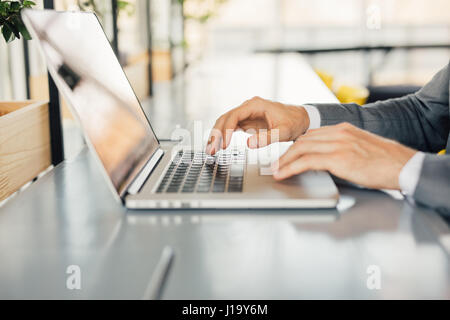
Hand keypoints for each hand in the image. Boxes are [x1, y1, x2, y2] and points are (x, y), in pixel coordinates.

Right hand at [206, 96, 309, 153]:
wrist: (300, 118)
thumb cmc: (294, 122)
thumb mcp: (284, 131)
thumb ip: (267, 138)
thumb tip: (249, 144)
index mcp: (255, 105)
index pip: (234, 116)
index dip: (226, 130)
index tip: (223, 144)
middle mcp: (248, 107)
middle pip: (225, 118)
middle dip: (216, 134)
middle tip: (211, 149)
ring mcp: (246, 114)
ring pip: (225, 122)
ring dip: (217, 135)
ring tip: (211, 149)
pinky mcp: (246, 121)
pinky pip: (230, 127)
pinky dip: (223, 136)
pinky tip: (218, 145)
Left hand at [272, 123, 416, 189]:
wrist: (404, 166)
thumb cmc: (386, 162)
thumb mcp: (361, 148)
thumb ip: (343, 149)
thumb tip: (327, 161)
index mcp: (344, 129)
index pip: (312, 135)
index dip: (296, 146)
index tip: (287, 155)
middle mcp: (339, 133)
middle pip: (303, 140)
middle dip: (286, 153)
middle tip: (276, 164)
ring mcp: (338, 144)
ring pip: (301, 149)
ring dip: (284, 161)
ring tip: (276, 171)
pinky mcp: (339, 158)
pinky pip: (307, 161)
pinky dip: (291, 168)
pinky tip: (284, 174)